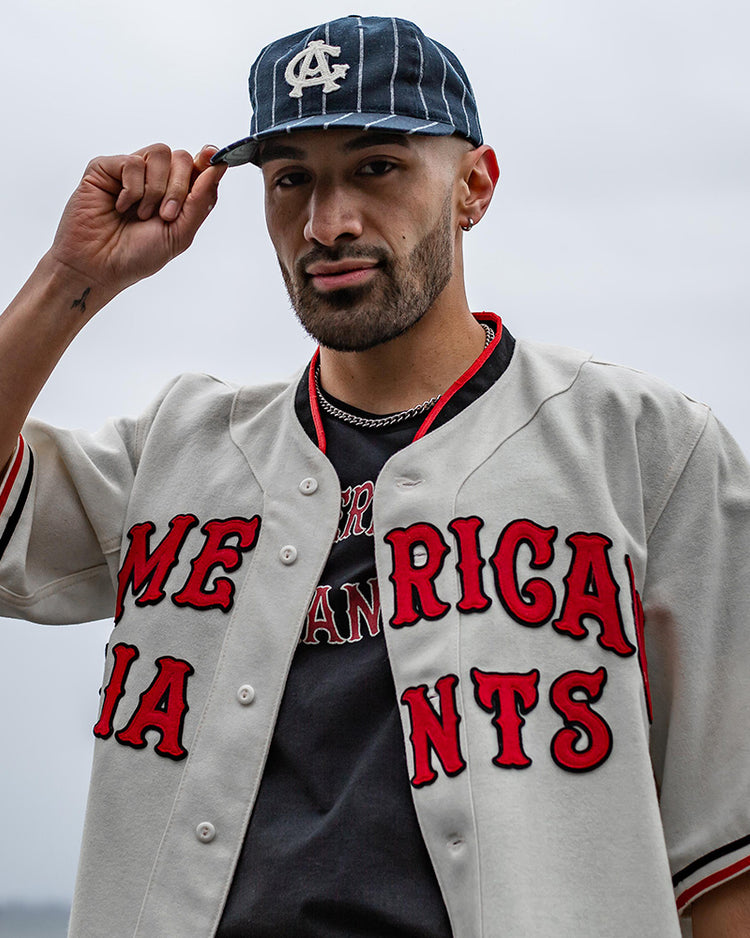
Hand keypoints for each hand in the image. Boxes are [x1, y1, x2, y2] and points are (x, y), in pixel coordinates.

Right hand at [47, 143, 226, 300]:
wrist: (99, 268)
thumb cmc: (137, 256)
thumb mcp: (180, 233)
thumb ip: (201, 200)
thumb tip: (219, 166)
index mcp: (174, 194)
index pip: (197, 167)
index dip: (207, 162)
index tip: (214, 160)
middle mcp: (153, 179)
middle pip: (182, 157)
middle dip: (179, 188)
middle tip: (166, 215)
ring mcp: (129, 171)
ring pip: (160, 153)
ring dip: (156, 189)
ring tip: (141, 214)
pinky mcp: (105, 168)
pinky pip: (132, 162)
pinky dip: (132, 190)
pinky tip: (120, 207)